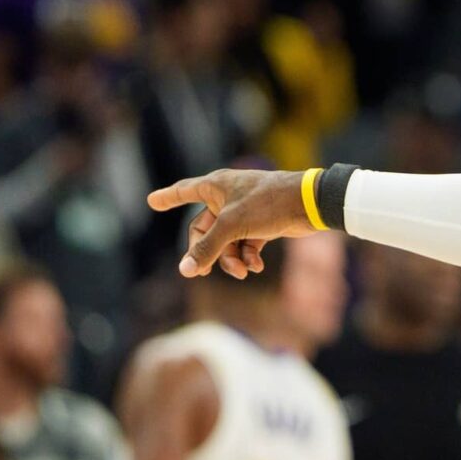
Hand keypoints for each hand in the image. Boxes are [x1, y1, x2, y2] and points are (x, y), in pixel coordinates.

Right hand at [146, 169, 315, 277]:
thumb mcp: (232, 226)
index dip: (168, 197)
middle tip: (203, 273)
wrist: (309, 204)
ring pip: (227, 240)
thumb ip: (207, 249)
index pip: (184, 191)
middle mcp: (228, 197)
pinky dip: (249, 256)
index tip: (151, 200)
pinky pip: (247, 244)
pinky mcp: (263, 224)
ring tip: (243, 271)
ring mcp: (246, 212)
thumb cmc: (267, 204)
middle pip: (205, 228)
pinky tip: (256, 267)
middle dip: (207, 252)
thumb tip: (185, 271)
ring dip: (231, 258)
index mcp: (216, 186)